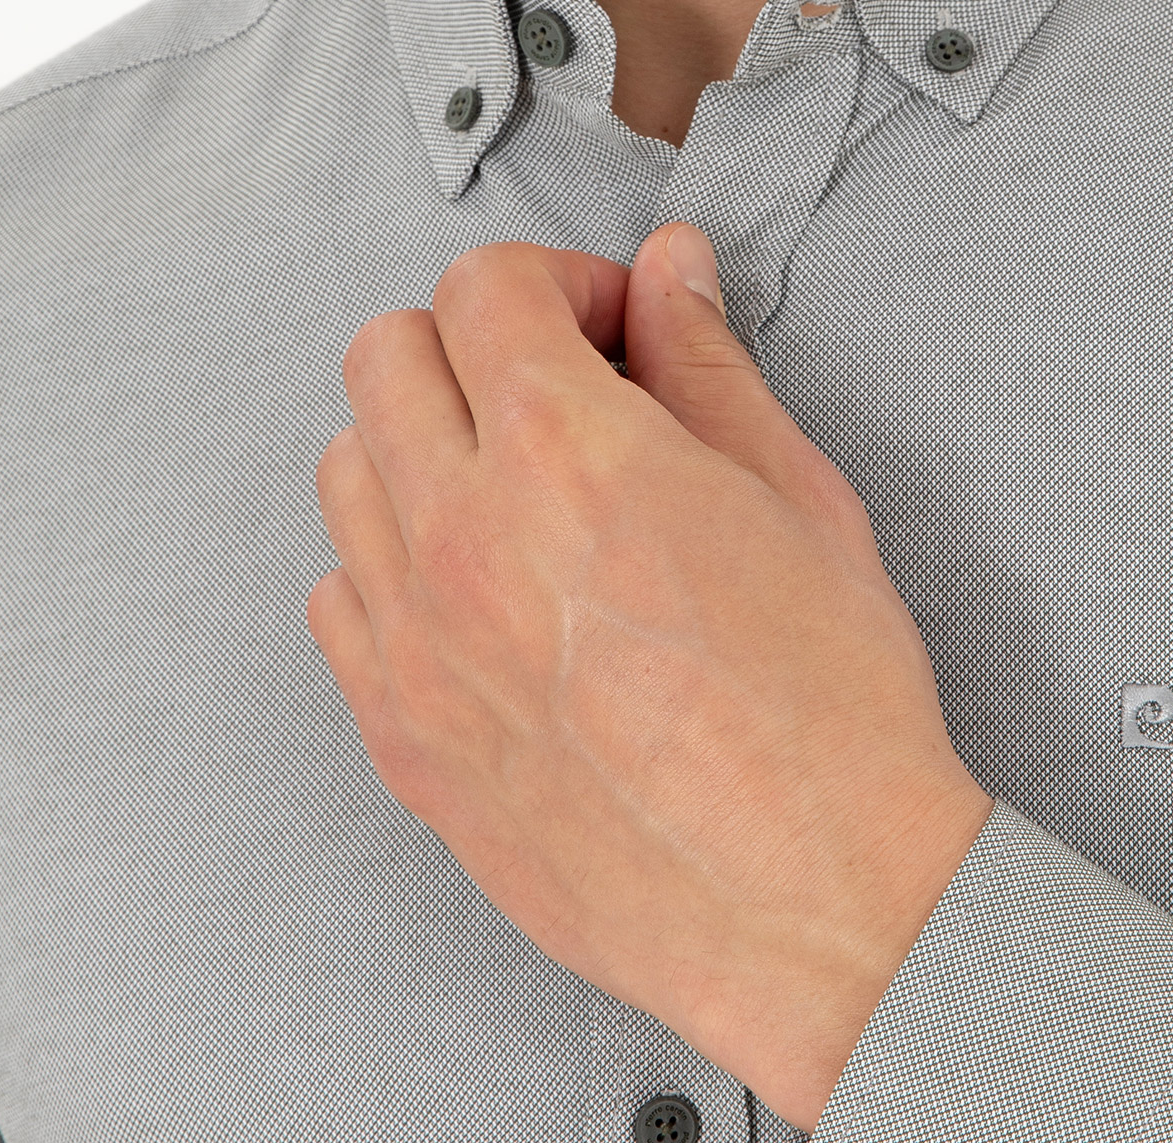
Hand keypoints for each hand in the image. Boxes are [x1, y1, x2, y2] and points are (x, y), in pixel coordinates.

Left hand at [308, 225, 992, 1128]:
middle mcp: (465, 535)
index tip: (613, 326)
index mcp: (569, 453)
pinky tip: (485, 593)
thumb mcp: (797, 495)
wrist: (821, 907)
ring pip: (346, 470)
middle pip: (383, 355)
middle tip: (560, 388)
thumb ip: (708, 364)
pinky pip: (338, 601)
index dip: (558, 279)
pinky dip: (392, 568)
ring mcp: (417, 646)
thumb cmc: (833, 702)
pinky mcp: (402, 741)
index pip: (482, 284)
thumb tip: (668, 266)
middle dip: (472, 340)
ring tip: (520, 491)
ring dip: (423, 447)